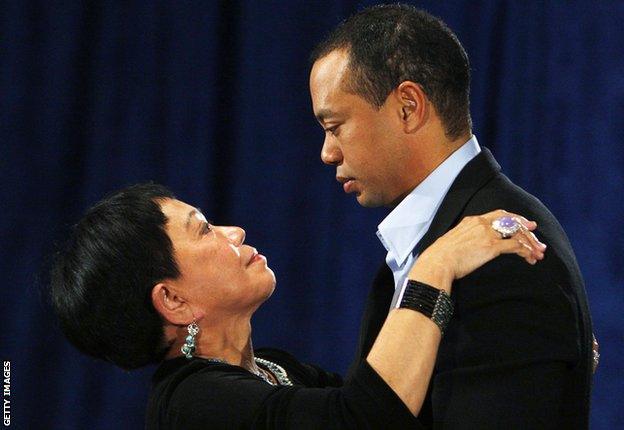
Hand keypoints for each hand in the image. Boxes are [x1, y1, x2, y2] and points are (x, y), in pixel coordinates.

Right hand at [408, 209, 546, 291]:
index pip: (499, 214)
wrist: (438, 261)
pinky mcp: (491, 246)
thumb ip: (465, 239)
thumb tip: (469, 247)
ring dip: (530, 243)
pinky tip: (529, 258)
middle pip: (512, 221)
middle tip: (538, 238)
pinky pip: (515, 246)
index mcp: (472, 220)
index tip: (526, 224)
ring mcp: (487, 234)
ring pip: (517, 233)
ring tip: (538, 253)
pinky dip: (525, 251)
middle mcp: (482, 223)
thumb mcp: (453, 241)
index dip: (515, 218)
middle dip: (527, 230)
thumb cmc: (441, 257)